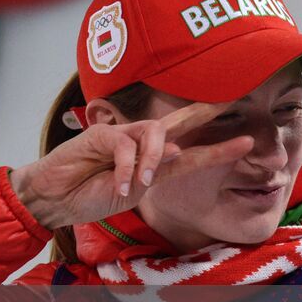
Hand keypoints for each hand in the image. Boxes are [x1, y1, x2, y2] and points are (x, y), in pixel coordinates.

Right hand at [10, 100, 255, 230]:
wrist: (55, 199)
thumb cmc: (89, 196)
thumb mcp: (132, 192)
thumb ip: (155, 174)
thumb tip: (177, 150)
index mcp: (149, 161)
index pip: (189, 149)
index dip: (217, 146)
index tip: (246, 142)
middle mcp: (139, 143)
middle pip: (176, 121)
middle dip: (203, 112)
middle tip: (230, 101)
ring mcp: (120, 135)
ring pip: (153, 133)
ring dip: (152, 158)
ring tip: (142, 181)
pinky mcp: (100, 134)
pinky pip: (124, 145)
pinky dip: (125, 168)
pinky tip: (119, 185)